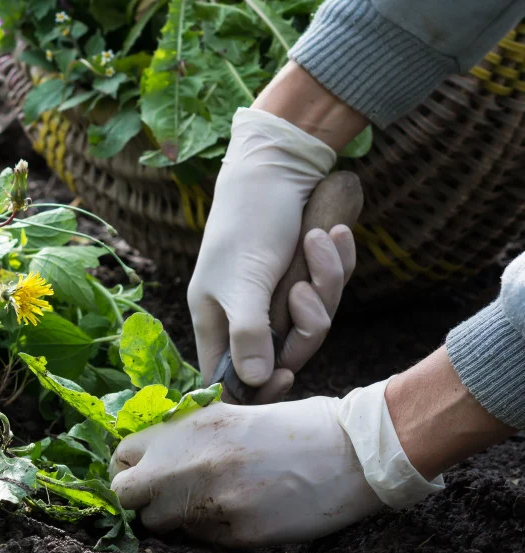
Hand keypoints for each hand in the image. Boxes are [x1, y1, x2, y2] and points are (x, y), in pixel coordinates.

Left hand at [108, 381, 442, 546]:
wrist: (350, 452)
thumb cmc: (293, 426)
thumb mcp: (228, 414)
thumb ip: (185, 436)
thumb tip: (151, 459)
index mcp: (185, 428)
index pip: (121, 455)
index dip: (133, 466)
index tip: (147, 470)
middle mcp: (187, 464)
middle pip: (126, 494)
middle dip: (140, 496)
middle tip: (165, 494)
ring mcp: (209, 502)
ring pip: (159, 524)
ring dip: (175, 517)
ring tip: (207, 502)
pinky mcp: (234, 534)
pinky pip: (200, 541)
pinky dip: (211, 531)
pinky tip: (239, 511)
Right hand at [188, 108, 345, 402]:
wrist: (278, 166)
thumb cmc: (249, 222)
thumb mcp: (244, 281)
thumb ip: (249, 333)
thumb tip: (255, 382)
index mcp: (216, 318)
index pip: (228, 375)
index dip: (256, 386)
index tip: (285, 375)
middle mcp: (245, 312)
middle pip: (284, 351)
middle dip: (305, 323)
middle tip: (305, 291)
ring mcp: (277, 295)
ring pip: (314, 320)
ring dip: (325, 282)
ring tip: (319, 241)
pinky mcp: (305, 275)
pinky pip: (330, 290)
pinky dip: (336, 262)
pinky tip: (334, 233)